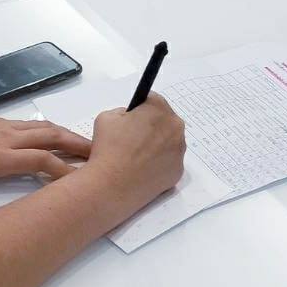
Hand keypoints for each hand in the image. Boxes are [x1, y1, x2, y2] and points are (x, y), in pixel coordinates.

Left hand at [0, 99, 92, 217]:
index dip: (62, 169)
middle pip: (50, 138)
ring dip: (68, 135)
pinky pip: (33, 124)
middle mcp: (6, 139)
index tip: (82, 179)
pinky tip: (59, 134)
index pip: (39, 161)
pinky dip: (52, 128)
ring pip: (44, 128)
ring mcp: (4, 128)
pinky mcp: (0, 123)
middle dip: (77, 146)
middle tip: (102, 154)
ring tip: (90, 144)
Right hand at [82, 95, 185, 212]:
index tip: (134, 118)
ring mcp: (179, 150)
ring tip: (138, 156)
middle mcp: (174, 127)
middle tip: (134, 139)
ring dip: (158, 145)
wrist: (112, 185)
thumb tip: (131, 118)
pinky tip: (144, 169)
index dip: (141, 109)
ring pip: (169, 142)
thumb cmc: (108, 149)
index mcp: (158, 108)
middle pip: (165, 121)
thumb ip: (122, 112)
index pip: (152, 100)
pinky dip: (160, 163)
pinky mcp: (178, 170)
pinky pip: (170, 161)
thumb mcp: (107, 117)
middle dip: (152, 126)